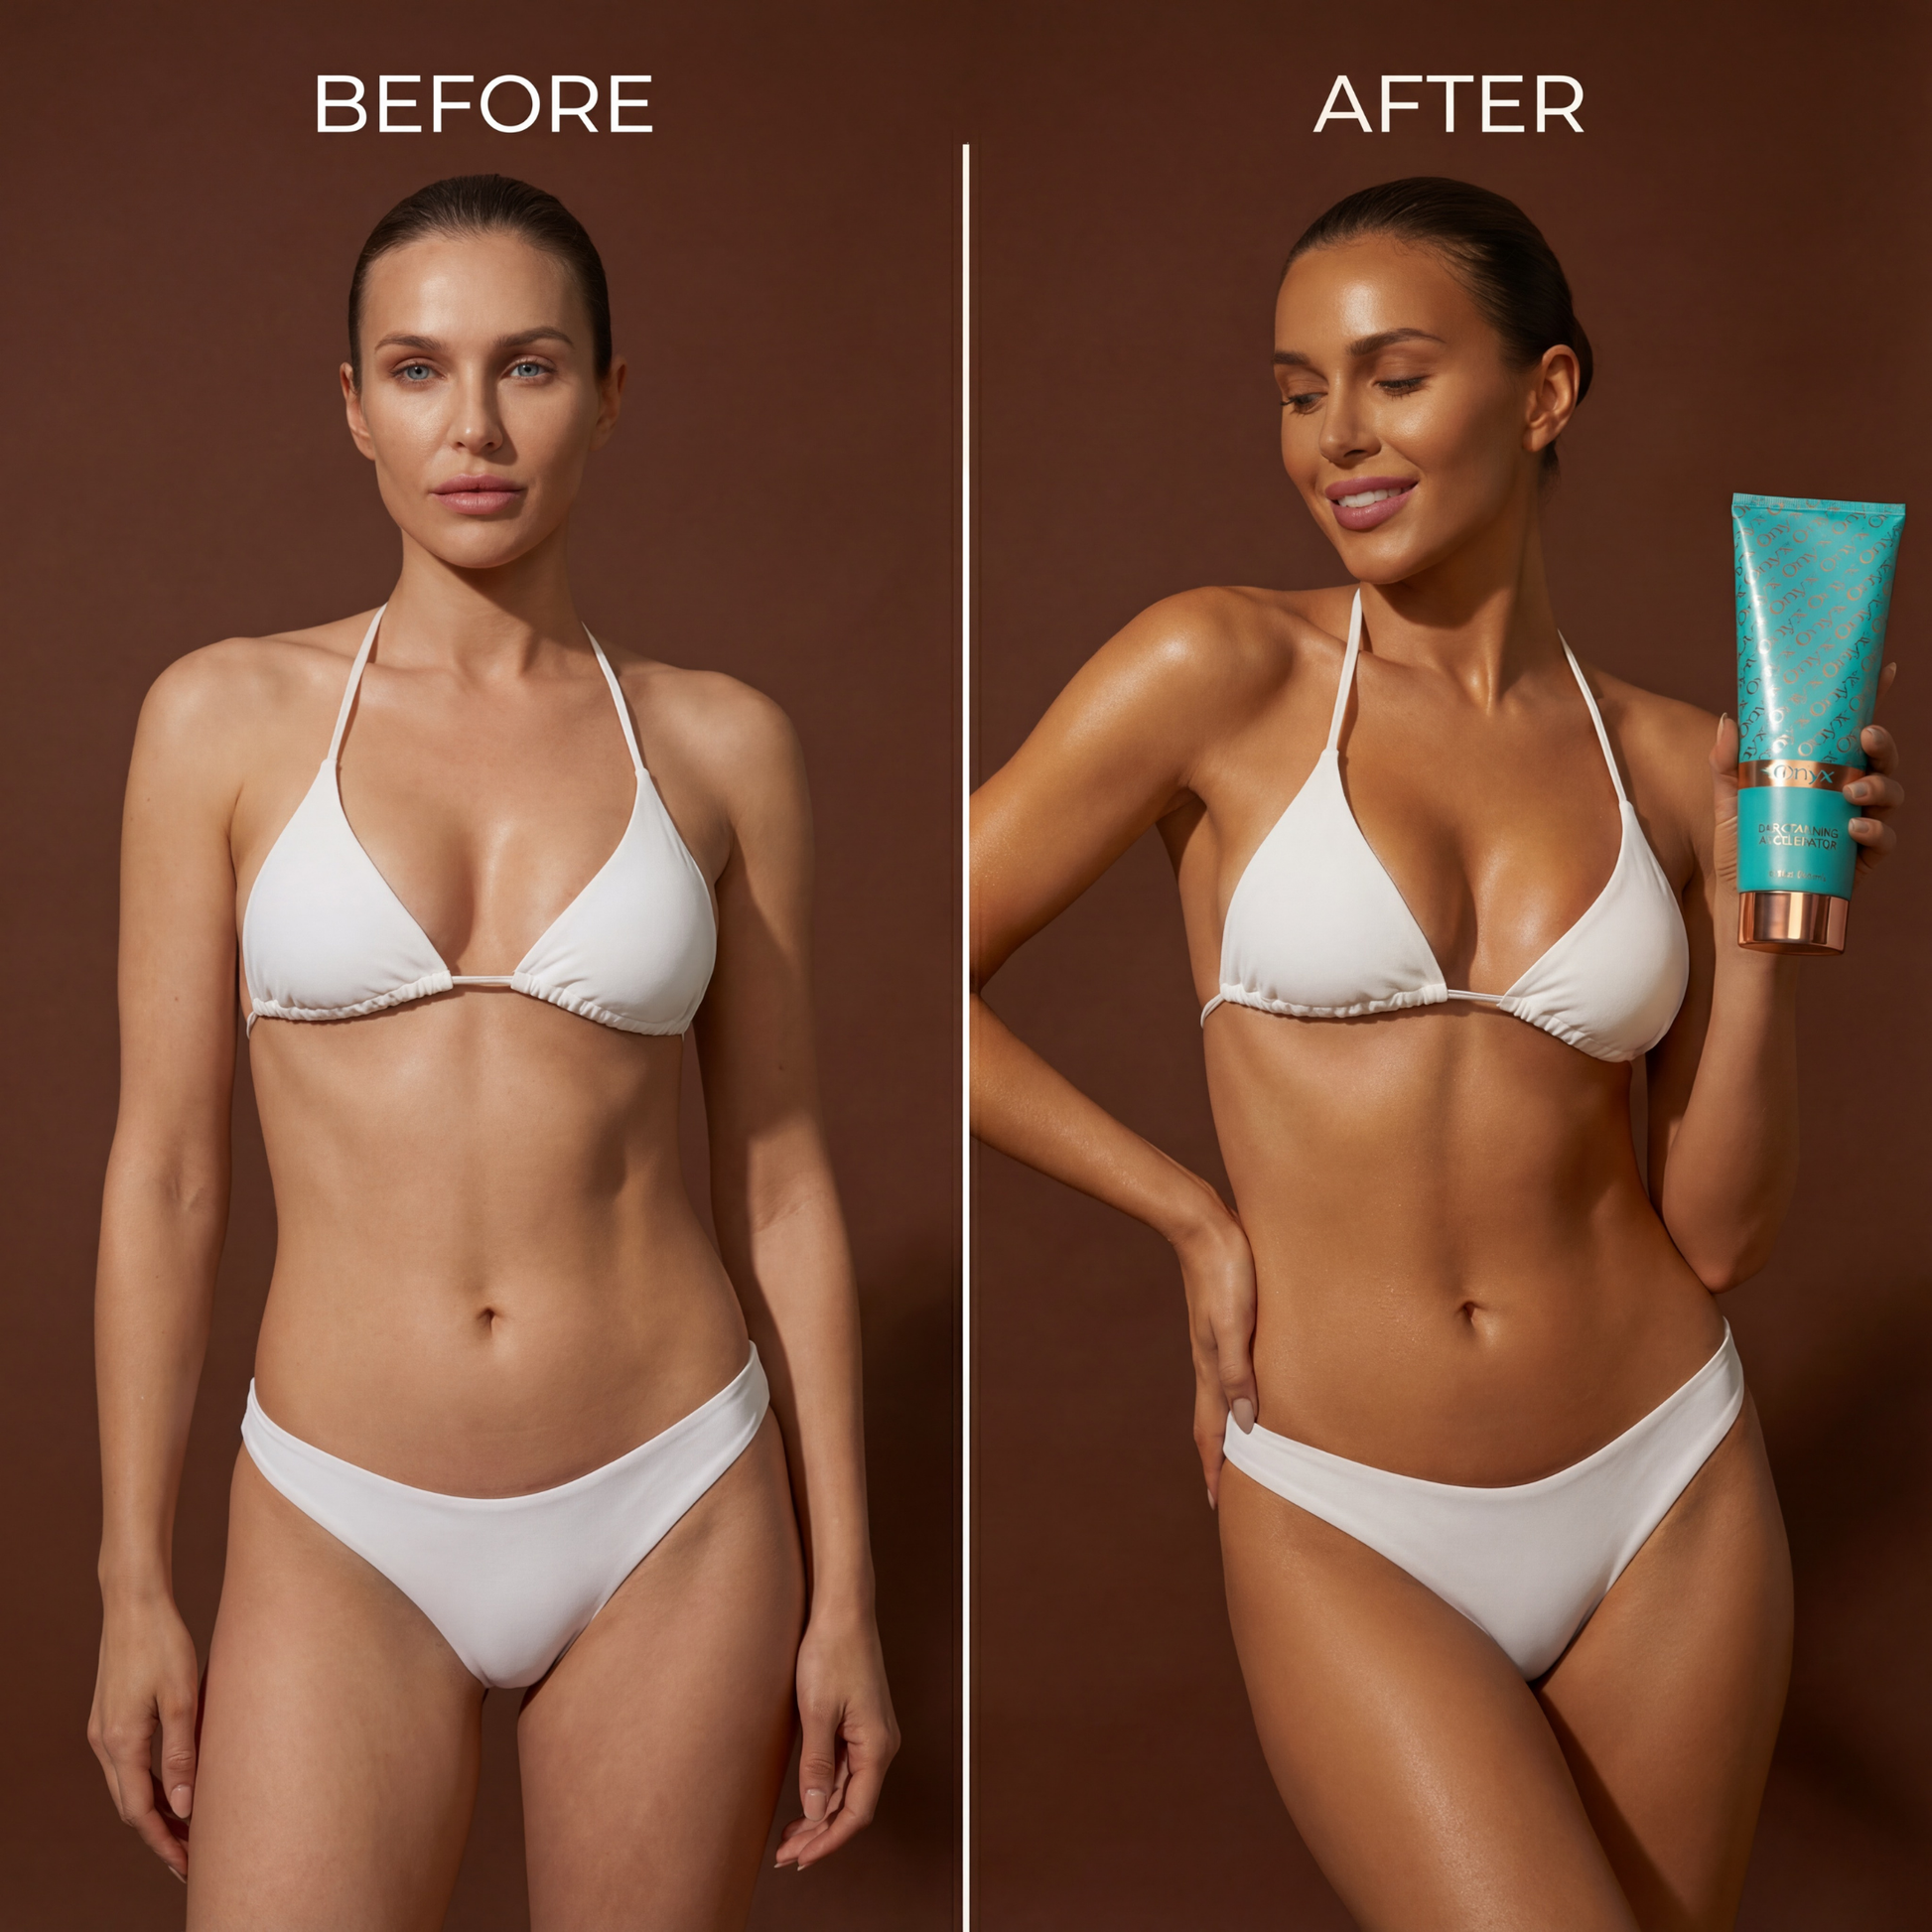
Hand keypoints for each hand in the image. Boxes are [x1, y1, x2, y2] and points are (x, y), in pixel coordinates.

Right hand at [88, 1592, 200, 1880]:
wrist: (133, 1604)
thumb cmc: (163, 1643)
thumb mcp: (184, 1697)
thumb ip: (184, 1753)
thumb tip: (186, 1807)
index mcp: (121, 1742)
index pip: (140, 1812)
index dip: (163, 1843)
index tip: (187, 1867)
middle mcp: (105, 1743)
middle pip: (130, 1807)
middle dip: (159, 1836)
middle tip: (191, 1860)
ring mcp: (103, 1731)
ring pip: (127, 1787)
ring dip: (153, 1811)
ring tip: (187, 1831)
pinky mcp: (110, 1719)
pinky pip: (127, 1766)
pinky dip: (148, 1785)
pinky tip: (172, 1789)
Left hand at [774, 1604, 898, 1870]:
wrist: (842, 1610)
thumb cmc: (831, 1653)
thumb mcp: (817, 1712)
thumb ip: (817, 1765)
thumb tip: (816, 1812)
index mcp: (877, 1746)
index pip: (857, 1813)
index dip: (829, 1841)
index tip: (801, 1859)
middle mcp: (882, 1744)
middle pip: (854, 1805)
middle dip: (822, 1834)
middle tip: (786, 1856)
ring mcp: (873, 1733)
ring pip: (850, 1789)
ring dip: (822, 1815)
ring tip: (790, 1837)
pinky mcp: (861, 1723)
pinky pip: (847, 1769)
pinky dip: (826, 1790)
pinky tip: (806, 1801)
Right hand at [1176, 1204, 1258, 1508]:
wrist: (1203, 1225)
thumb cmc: (1226, 1271)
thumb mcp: (1235, 1324)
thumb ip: (1239, 1372)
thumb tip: (1245, 1425)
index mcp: (1212, 1367)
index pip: (1212, 1430)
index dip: (1216, 1468)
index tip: (1218, 1504)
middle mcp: (1212, 1361)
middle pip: (1214, 1421)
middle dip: (1221, 1459)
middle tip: (1230, 1492)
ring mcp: (1217, 1343)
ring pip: (1223, 1398)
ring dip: (1230, 1430)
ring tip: (1244, 1452)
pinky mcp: (1228, 1324)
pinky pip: (1233, 1374)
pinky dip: (1239, 1397)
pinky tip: (1253, 1391)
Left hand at [1708, 668, 1903, 904]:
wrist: (1744, 903)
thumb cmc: (1741, 849)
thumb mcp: (1729, 803)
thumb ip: (1726, 764)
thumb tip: (1731, 720)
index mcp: (1822, 771)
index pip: (1851, 732)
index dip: (1872, 700)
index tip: (1884, 670)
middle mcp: (1846, 792)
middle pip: (1881, 758)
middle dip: (1883, 743)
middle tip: (1867, 736)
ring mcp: (1857, 822)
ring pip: (1891, 794)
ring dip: (1880, 787)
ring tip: (1853, 792)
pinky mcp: (1861, 858)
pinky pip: (1884, 840)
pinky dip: (1876, 832)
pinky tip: (1856, 829)